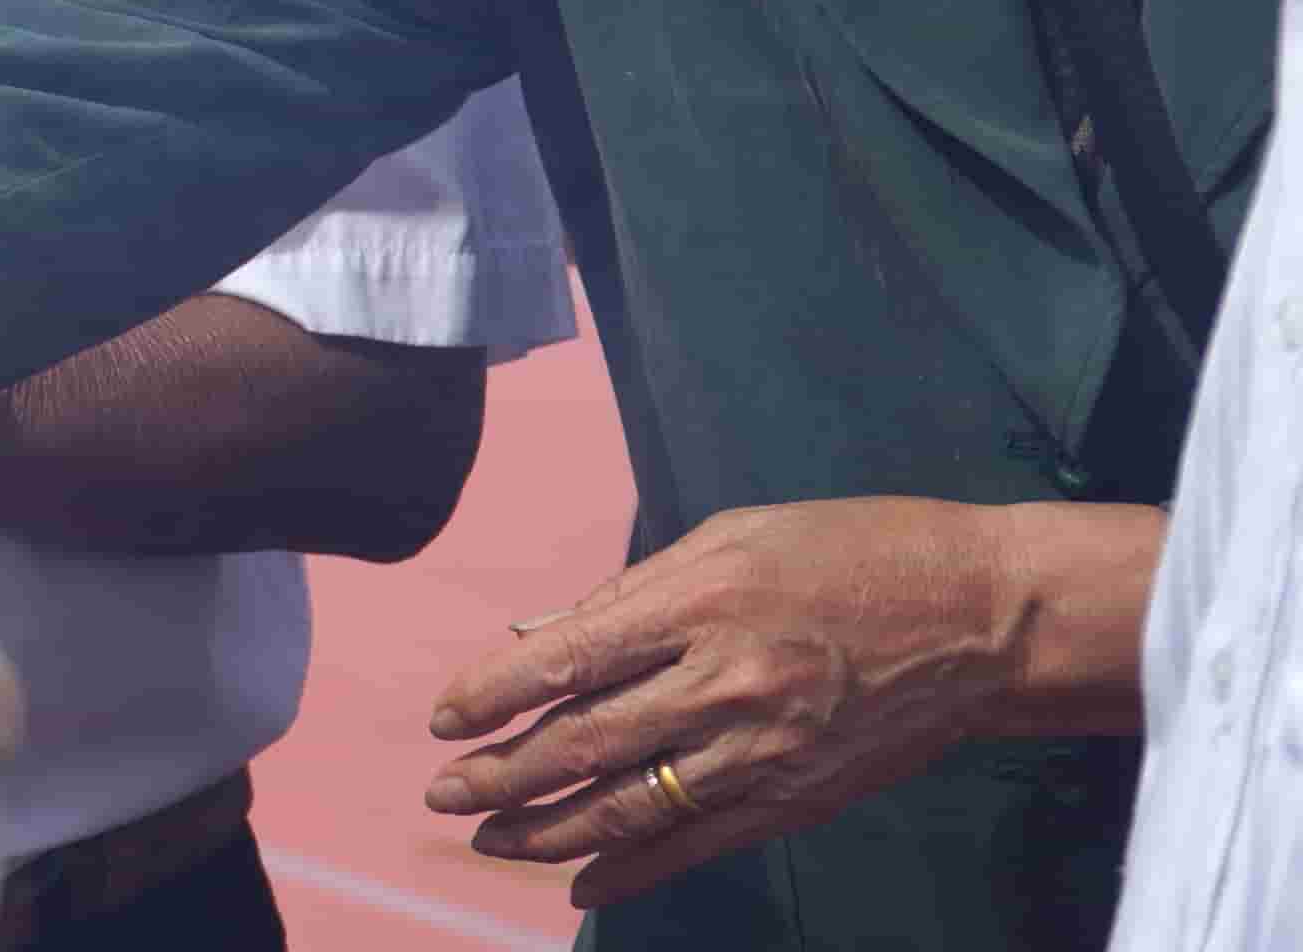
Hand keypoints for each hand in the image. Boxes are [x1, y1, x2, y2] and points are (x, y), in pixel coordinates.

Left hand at [420, 497, 1043, 910]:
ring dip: (547, 829)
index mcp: (700, 602)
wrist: (980, 618)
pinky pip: (697, 843)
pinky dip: (632, 868)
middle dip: (500, 774)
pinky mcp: (797, 796)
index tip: (444, 717)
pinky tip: (578, 883)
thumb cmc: (848, 552)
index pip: (566, 659)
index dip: (493, 693)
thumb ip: (629, 595)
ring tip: (490, 838)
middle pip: (584, 741)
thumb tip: (537, 636)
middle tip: (441, 792)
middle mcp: (725, 682)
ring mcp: (763, 749)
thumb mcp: (730, 537)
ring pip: (630, 804)